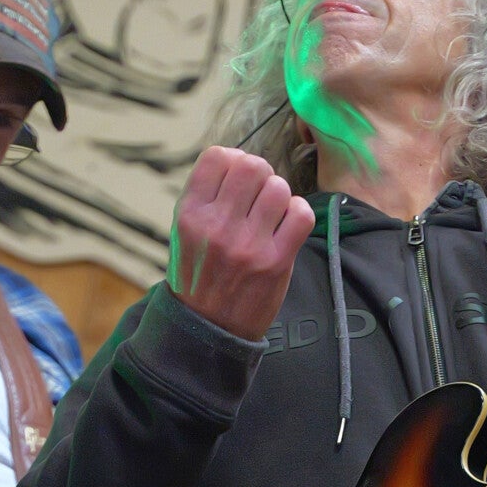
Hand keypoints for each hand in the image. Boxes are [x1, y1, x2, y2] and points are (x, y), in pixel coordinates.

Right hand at [168, 146, 314, 340]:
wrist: (207, 330)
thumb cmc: (200, 275)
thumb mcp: (185, 232)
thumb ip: (207, 196)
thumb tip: (240, 158)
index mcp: (190, 214)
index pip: (218, 156)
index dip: (233, 159)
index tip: (236, 178)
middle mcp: (217, 226)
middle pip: (252, 165)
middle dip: (260, 173)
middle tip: (259, 193)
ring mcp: (248, 245)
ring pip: (278, 187)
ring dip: (280, 195)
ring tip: (272, 213)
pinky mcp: (276, 262)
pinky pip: (301, 214)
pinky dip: (298, 212)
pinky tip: (287, 223)